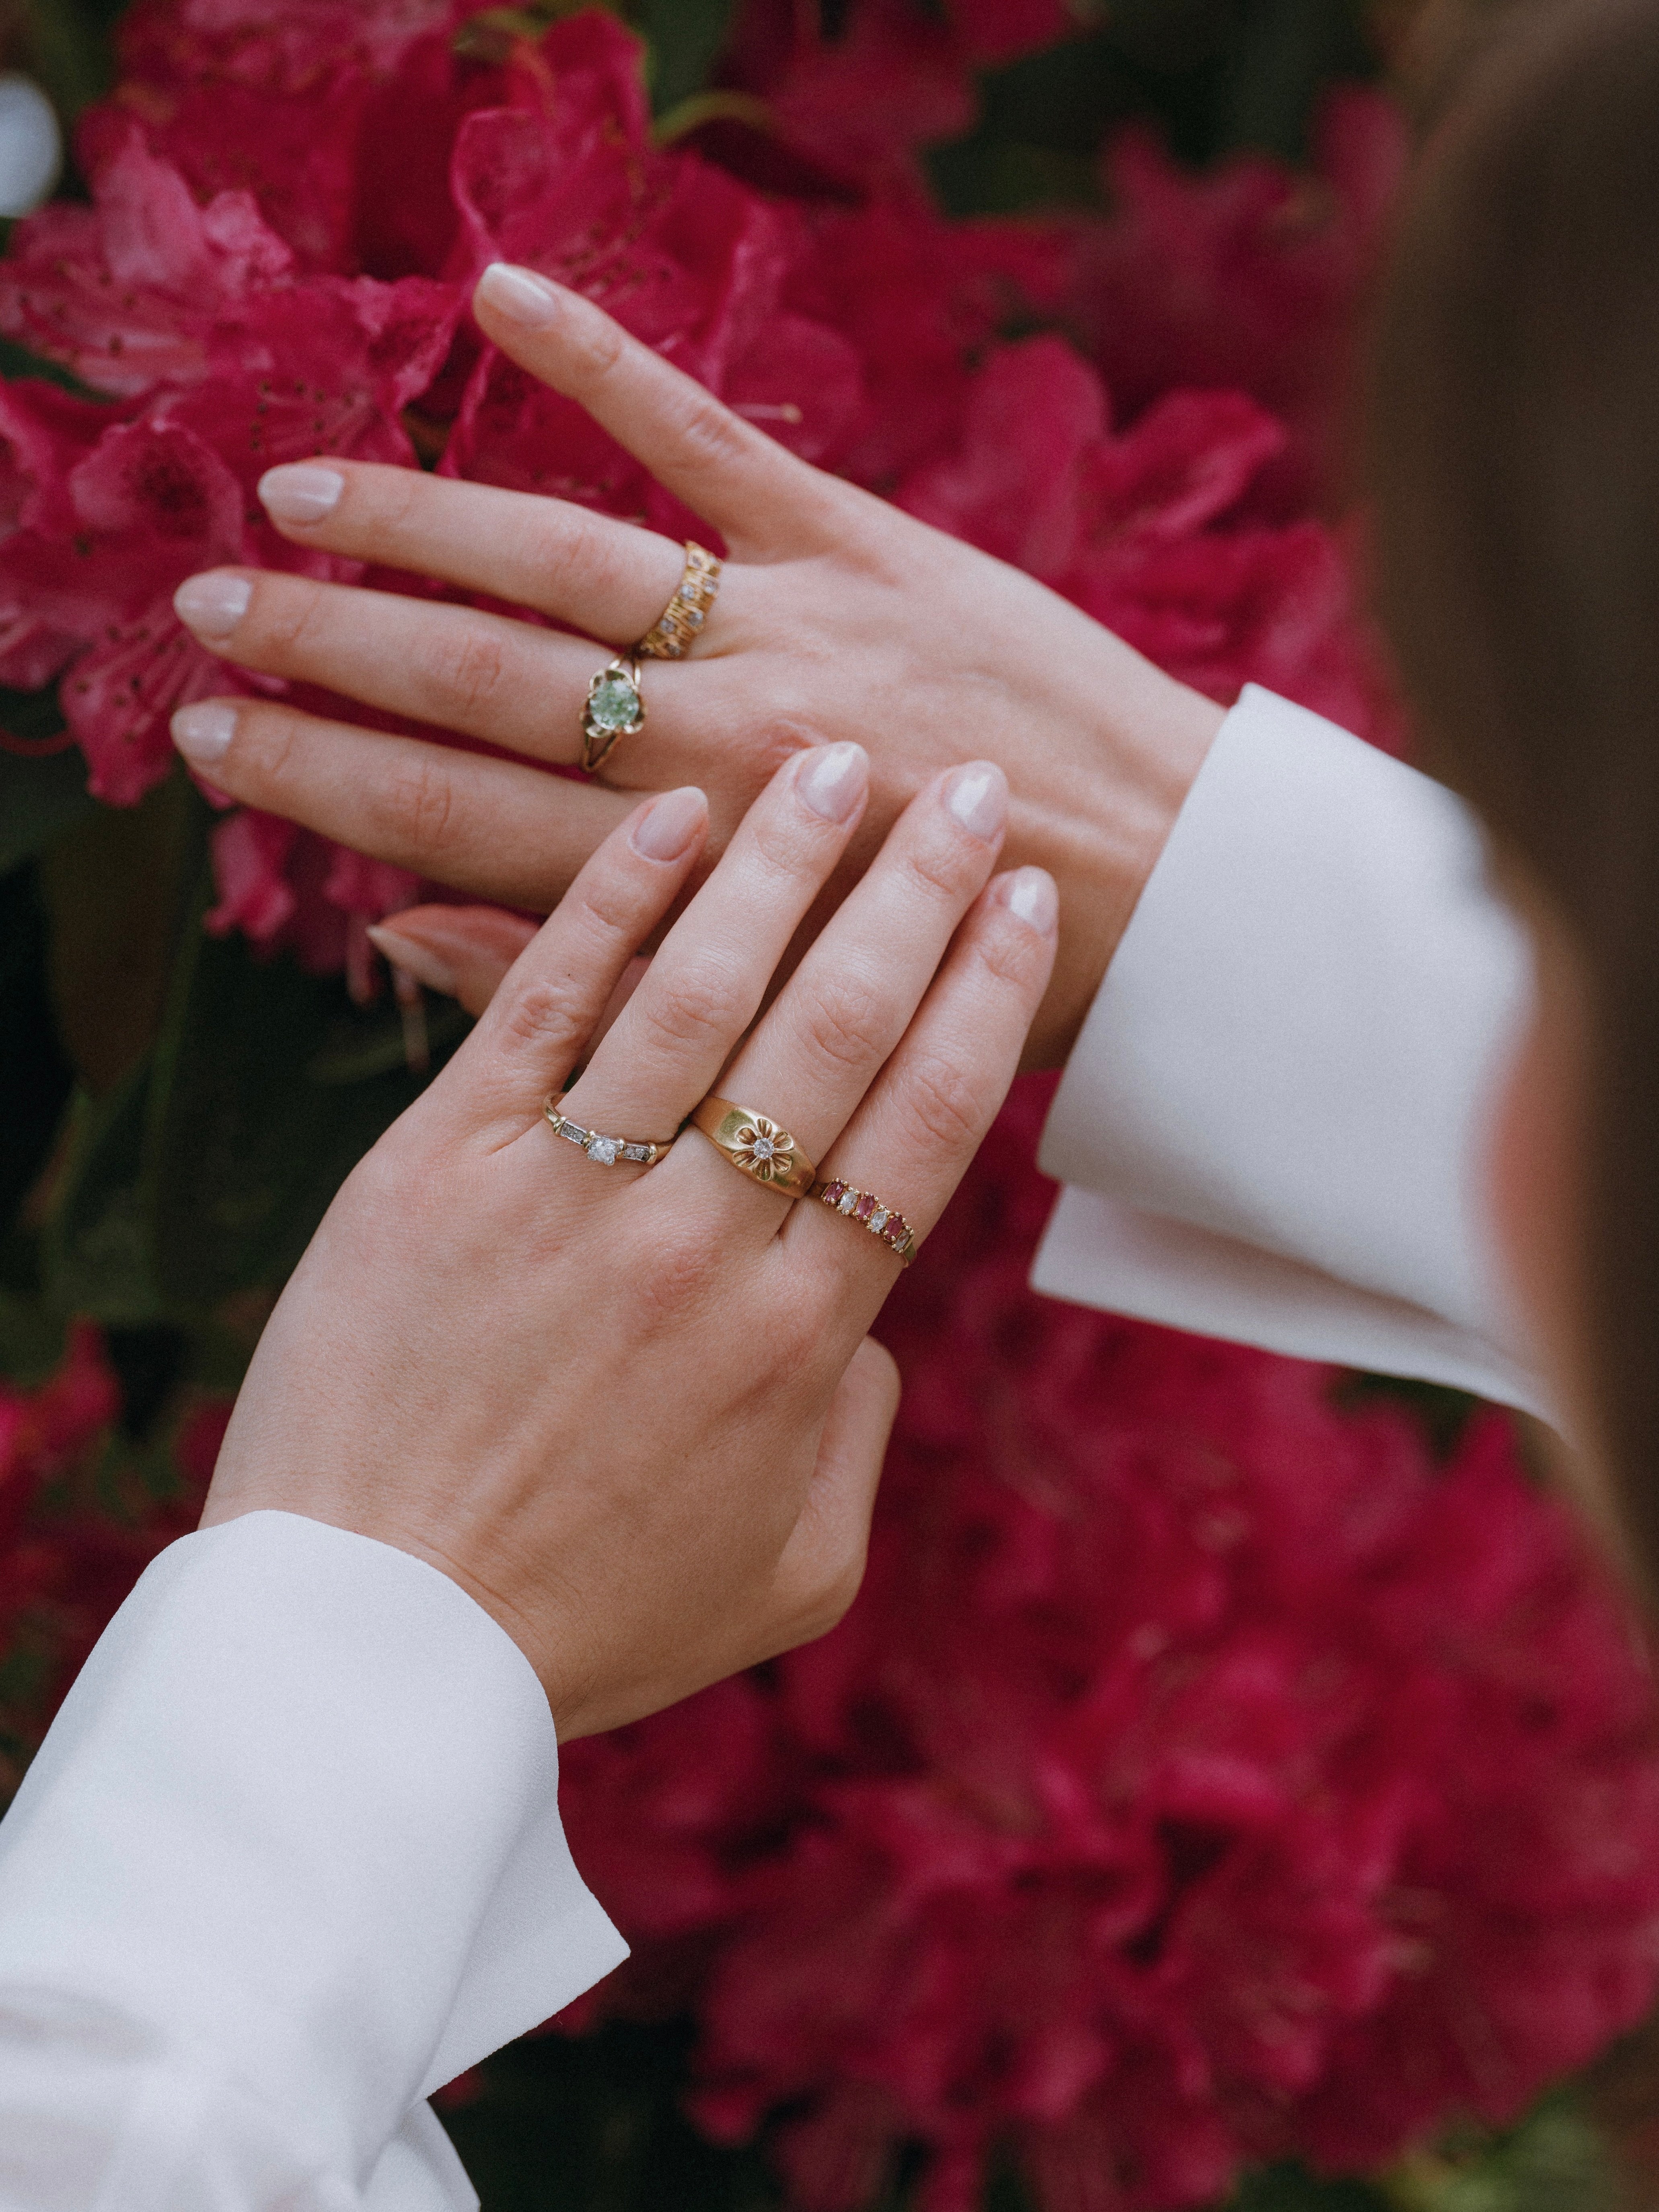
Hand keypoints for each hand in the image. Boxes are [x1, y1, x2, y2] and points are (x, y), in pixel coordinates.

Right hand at [169, 262, 1219, 1069]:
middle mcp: (720, 751)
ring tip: (295, 490)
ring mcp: (789, 633)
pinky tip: (494, 295)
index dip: (319, 782)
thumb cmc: (952, 972)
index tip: (215, 742)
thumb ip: (593, 973)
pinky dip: (604, 358)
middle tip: (205, 614)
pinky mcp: (867, 546)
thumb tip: (405, 935)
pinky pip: (711, 439)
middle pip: (478, 688)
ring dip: (417, 520)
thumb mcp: (772, 1010)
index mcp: (696, 878)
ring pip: (561, 565)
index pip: (457, 822)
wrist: (1166, 892)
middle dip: (327, 650)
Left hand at [200, 744, 1056, 1737]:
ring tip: (840, 757)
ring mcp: (569, 1199)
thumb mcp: (787, 1577)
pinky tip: (672, 814)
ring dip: (787, 861)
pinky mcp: (442, 1168)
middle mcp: (702, 1249)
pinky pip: (543, 1005)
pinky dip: (612, 899)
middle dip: (921, 896)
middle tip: (973, 789)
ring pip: (703, 990)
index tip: (1029, 906)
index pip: (925, 1128)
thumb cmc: (584, 1620)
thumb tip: (868, 1341)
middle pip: (838, 1033)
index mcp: (801, 1345)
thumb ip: (857, 1446)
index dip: (988, 1000)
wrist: (371, 1649)